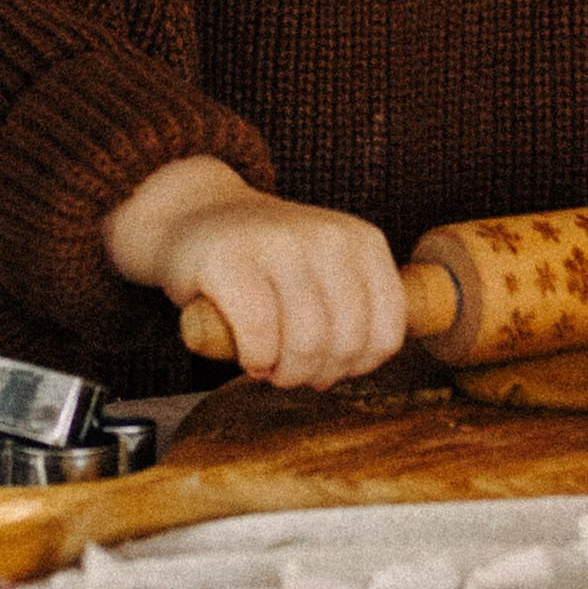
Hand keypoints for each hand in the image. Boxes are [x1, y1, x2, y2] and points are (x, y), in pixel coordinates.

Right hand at [104, 154, 405, 389]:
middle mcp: (328, 236)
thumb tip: (356, 365)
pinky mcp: (229, 258)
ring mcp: (278, 243)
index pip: (387, 332)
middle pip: (346, 343)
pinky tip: (249, 356)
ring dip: (285, 373)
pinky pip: (259, 335)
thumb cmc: (268, 262)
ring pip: (307, 343)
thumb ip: (354, 312)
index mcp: (362, 241)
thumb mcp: (328, 271)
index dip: (359, 366)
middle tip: (292, 370)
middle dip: (318, 374)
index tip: (329, 364)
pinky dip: (256, 360)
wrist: (200, 215)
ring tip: (270, 365)